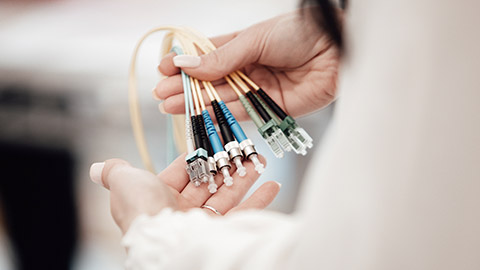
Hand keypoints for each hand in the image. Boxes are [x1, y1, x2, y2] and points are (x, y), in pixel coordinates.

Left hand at [89, 154, 279, 233]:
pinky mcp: (220, 233)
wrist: (162, 242)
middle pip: (209, 183)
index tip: (214, 140)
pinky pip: (244, 216)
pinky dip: (259, 201)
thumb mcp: (125, 182)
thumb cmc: (143, 209)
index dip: (198, 155)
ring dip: (245, 177)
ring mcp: (202, 224)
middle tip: (243, 149)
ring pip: (228, 196)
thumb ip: (116, 172)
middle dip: (227, 165)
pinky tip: (273, 186)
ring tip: (261, 160)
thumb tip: (97, 167)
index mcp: (159, 197)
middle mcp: (181, 212)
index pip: (183, 171)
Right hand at [154, 10, 339, 120]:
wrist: (337, 51)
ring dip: (195, 102)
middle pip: (211, 79)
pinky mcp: (269, 107)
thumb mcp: (254, 40)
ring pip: (221, 97)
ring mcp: (258, 88)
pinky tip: (197, 113)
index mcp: (243, 44)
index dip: (185, 63)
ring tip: (168, 105)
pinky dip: (218, 113)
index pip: (207, 55)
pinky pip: (240, 112)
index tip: (163, 69)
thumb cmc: (299, 34)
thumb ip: (222, 58)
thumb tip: (186, 65)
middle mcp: (248, 67)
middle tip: (160, 94)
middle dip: (185, 86)